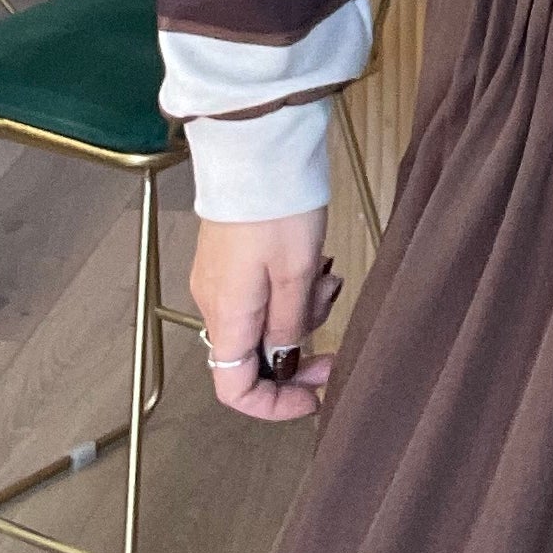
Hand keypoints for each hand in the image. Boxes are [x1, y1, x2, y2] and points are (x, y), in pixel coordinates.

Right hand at [190, 209, 341, 421]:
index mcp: (228, 315)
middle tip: (337, 340)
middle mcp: (215, 302)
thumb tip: (282, 362)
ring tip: (330, 278)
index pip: (234, 389)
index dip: (274, 405)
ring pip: (263, 320)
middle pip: (253, 356)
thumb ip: (290, 324)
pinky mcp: (231, 255)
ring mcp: (221, 277)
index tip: (316, 395)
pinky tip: (317, 263)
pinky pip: (261, 291)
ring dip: (301, 311)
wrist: (256, 146)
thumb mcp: (297, 272)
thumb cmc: (278, 209)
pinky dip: (291, 288)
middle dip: (299, 351)